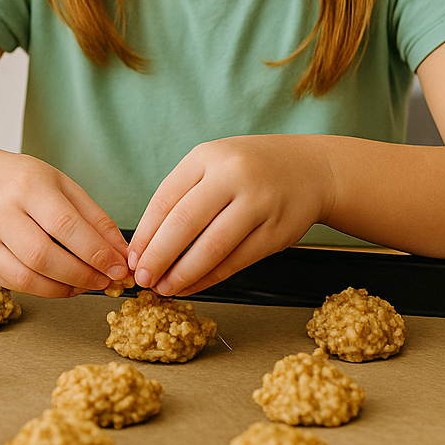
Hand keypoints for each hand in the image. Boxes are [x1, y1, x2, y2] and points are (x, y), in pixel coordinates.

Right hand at [0, 150, 130, 297]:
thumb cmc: (25, 181)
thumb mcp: (64, 186)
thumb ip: (95, 219)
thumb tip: (121, 253)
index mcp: (28, 186)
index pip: (64, 225)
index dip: (94, 252)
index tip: (118, 267)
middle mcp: (1, 213)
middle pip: (43, 256)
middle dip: (81, 275)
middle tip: (105, 280)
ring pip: (26, 278)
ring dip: (64, 289)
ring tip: (87, 284)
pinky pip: (16, 285)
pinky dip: (45, 291)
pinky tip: (63, 284)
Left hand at [129, 135, 334, 296]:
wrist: (312, 169)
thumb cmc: (251, 168)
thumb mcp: (214, 164)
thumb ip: (183, 195)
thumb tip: (146, 244)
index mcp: (208, 156)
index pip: (165, 199)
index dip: (145, 233)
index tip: (132, 257)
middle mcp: (233, 176)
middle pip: (184, 223)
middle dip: (158, 256)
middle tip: (142, 278)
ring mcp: (258, 203)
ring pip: (212, 247)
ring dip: (183, 273)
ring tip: (164, 288)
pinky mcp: (276, 231)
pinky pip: (236, 261)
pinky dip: (210, 278)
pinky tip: (193, 286)